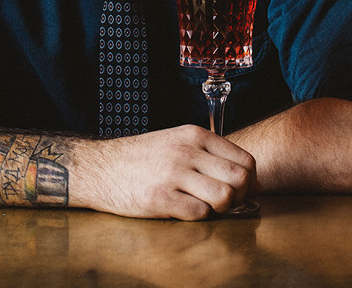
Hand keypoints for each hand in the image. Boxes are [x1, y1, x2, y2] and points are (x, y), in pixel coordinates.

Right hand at [73, 124, 255, 220]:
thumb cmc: (142, 157)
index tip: (240, 190)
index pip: (245, 160)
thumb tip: (245, 176)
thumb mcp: (177, 140)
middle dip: (239, 196)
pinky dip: (197, 216)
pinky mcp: (160, 198)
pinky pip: (199, 213)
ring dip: (219, 208)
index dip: (249, 180)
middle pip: (240, 179)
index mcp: (195, 136)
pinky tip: (184, 208)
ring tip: (205, 205)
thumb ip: (208, 153)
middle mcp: (187, 152)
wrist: (101, 167)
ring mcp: (173, 174)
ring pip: (224, 197)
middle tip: (225, 202)